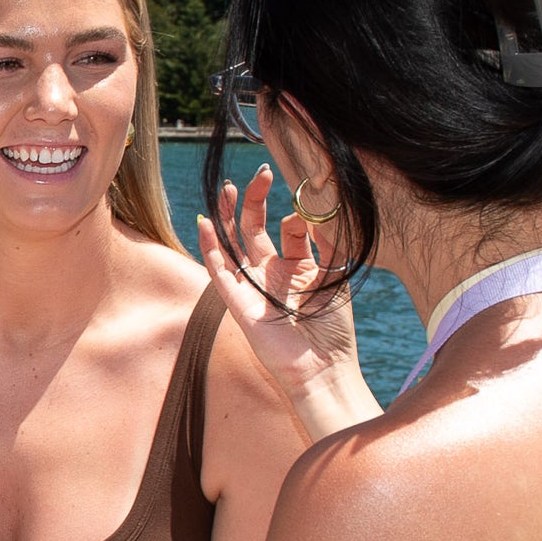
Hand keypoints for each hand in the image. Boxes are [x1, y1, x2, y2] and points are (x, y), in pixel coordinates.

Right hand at [198, 171, 374, 440]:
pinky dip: (210, 248)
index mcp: (296, 267)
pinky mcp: (238, 301)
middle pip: (254, 228)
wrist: (323, 366)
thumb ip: (328, 242)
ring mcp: (252, 286)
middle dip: (255, 200)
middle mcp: (270, 273)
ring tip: (226, 187)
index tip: (312, 211)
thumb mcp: (337, 275)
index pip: (288, 229)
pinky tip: (205, 224)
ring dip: (226, 216)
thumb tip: (315, 209)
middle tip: (262, 174)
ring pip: (232, 244)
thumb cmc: (334, 328)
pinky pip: (218, 271)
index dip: (297, 215)